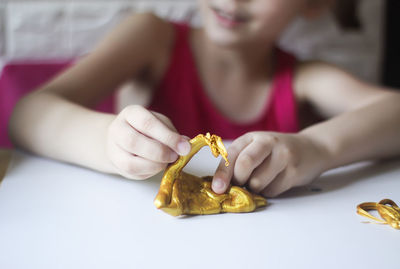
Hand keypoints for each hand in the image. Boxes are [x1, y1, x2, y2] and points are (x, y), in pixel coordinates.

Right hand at [106, 105, 190, 179]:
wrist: (122, 139)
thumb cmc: (146, 130)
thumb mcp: (160, 123)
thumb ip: (172, 133)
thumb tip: (186, 144)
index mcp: (131, 113)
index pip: (147, 123)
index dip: (168, 137)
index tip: (185, 147)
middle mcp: (118, 129)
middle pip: (134, 142)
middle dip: (160, 152)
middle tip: (175, 156)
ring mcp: (114, 149)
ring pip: (130, 162)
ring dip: (154, 165)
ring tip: (167, 162)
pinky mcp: (117, 165)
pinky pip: (133, 172)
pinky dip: (149, 171)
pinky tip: (158, 166)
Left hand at [211, 132, 328, 196]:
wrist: (312, 148)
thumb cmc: (276, 151)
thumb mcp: (255, 148)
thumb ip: (238, 161)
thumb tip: (222, 185)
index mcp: (252, 137)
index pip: (232, 154)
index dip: (222, 173)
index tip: (217, 189)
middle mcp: (268, 142)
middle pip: (245, 164)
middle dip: (239, 180)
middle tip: (243, 183)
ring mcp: (283, 156)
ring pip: (258, 183)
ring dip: (255, 189)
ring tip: (262, 180)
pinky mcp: (294, 172)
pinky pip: (272, 191)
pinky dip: (268, 192)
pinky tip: (275, 181)